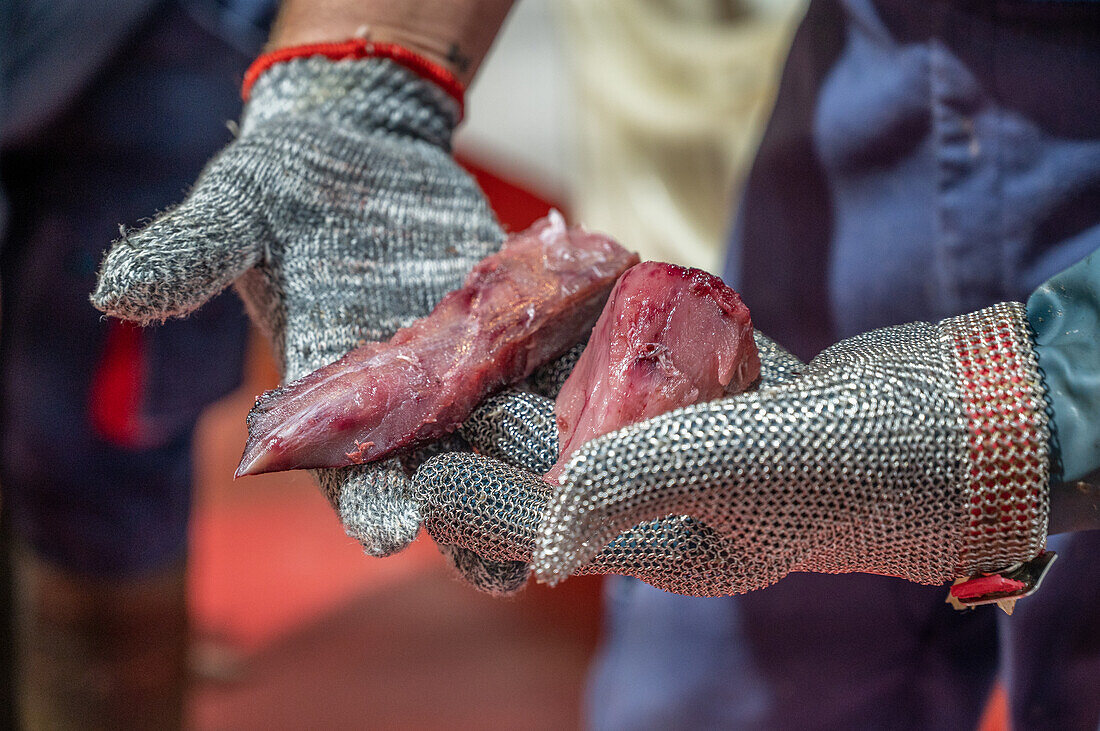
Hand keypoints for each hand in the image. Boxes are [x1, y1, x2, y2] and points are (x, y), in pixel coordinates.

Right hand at [91, 54, 525, 587]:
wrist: (360, 146)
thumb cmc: (286, 186)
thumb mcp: (235, 210)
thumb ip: (191, 254)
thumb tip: (117, 291)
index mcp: (332, 396)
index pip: (346, 469)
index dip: (364, 502)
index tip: (389, 535)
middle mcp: (405, 397)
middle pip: (440, 469)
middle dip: (473, 503)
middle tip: (513, 538)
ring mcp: (468, 365)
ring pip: (505, 428)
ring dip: (540, 456)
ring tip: (576, 479)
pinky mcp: (516, 324)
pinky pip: (551, 359)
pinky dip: (578, 377)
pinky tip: (618, 397)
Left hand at [414, 333, 820, 596]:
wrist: (953, 419)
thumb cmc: (852, 460)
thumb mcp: (742, 471)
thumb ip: (637, 482)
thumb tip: (537, 527)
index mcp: (665, 543)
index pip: (549, 531)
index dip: (483, 506)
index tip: (422, 472)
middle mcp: (669, 497)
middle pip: (558, 465)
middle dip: (497, 432)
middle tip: (437, 391)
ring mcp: (692, 440)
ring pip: (594, 410)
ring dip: (544, 377)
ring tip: (485, 339)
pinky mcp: (714, 392)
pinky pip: (641, 366)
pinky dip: (606, 337)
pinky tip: (568, 300)